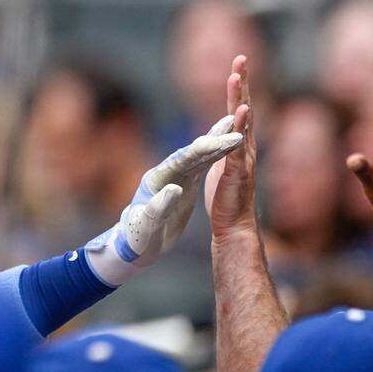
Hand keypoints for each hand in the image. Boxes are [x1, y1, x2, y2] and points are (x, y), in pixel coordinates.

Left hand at [142, 115, 244, 250]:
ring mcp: (176, 176)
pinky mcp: (184, 183)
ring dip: (217, 144)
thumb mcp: (147, 224)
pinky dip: (216, 156)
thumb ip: (159, 206)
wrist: (136, 244)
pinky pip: (202, 166)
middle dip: (214, 141)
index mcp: (157, 179)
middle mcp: (167, 173)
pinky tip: (228, 148)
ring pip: (200, 156)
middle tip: (235, 127)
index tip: (219, 142)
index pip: (181, 160)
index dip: (201, 150)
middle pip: (193, 153)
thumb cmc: (138, 237)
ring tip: (236, 131)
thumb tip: (174, 188)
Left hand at [205, 55, 256, 240]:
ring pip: (243, 122)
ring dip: (239, 97)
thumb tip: (220, 134)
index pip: (239, 110)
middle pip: (245, 108)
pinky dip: (240, 126)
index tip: (236, 66)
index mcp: (239, 144)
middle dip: (242, 83)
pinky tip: (241, 110)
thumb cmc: (226, 198)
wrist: (234, 225)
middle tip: (240, 58)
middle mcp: (245, 146)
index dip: (238, 89)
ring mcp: (244, 157)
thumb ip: (222, 148)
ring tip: (236, 75)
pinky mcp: (238, 170)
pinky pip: (238, 145)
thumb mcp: (220, 166)